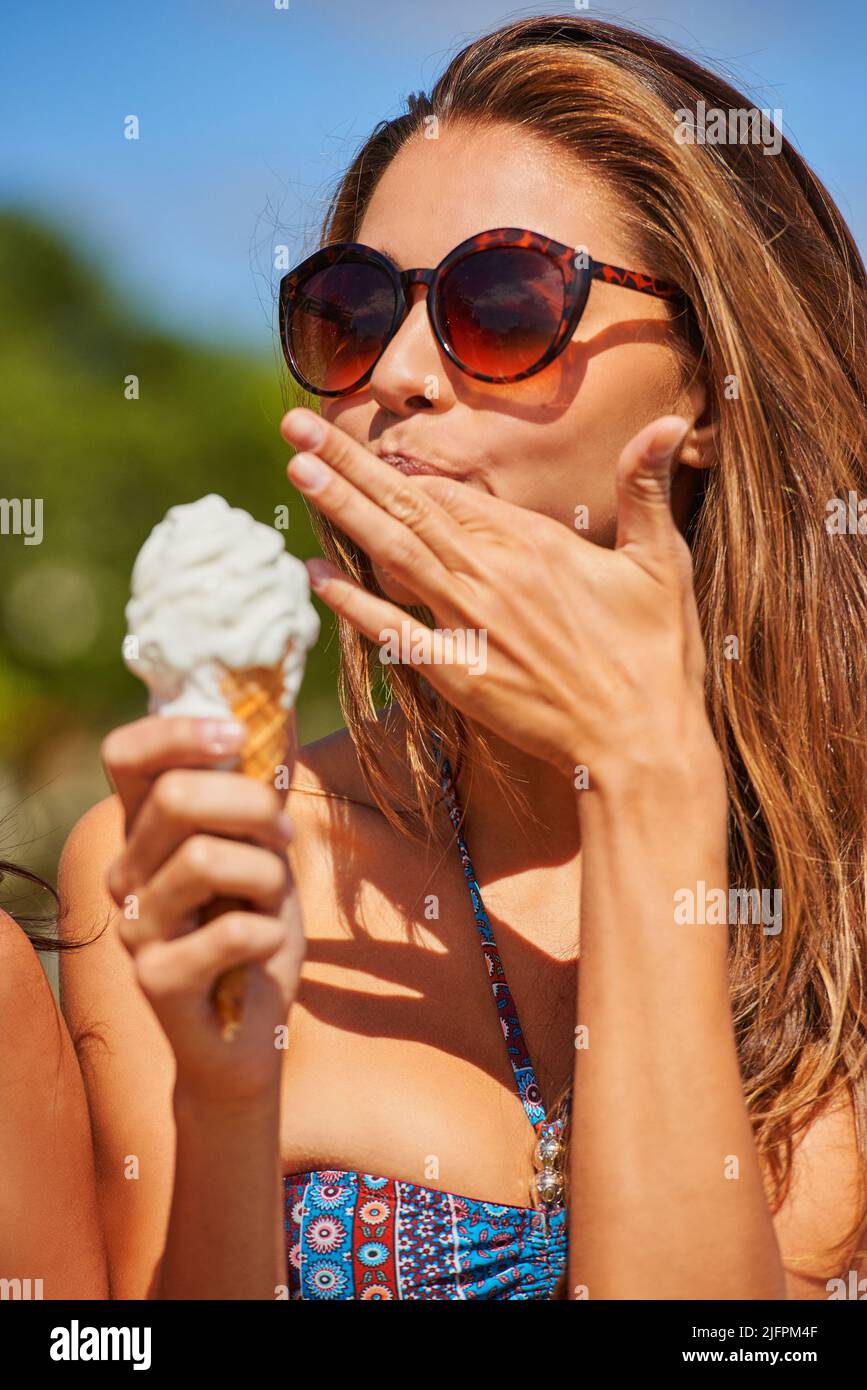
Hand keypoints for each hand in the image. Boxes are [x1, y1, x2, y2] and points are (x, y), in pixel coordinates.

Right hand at [102, 716, 304, 1103]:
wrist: (244, 1036)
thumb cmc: (253, 929)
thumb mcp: (261, 849)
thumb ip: (257, 789)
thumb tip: (276, 710)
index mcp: (143, 831)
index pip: (125, 755)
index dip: (177, 732)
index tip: (237, 735)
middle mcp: (124, 872)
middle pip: (176, 798)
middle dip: (252, 805)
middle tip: (282, 834)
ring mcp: (134, 928)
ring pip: (206, 859)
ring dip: (266, 872)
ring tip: (273, 895)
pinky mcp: (157, 980)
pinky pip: (232, 931)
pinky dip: (269, 931)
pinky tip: (266, 946)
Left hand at [282, 408, 718, 784]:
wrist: (641, 744)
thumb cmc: (658, 655)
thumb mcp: (663, 562)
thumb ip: (648, 488)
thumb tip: (671, 419)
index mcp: (535, 544)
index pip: (452, 493)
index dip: (402, 465)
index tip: (357, 438)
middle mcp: (491, 575)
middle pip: (407, 508)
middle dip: (348, 464)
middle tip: (297, 426)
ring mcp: (468, 625)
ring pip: (391, 554)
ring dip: (341, 511)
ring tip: (297, 471)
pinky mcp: (456, 675)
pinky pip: (393, 630)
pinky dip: (352, 602)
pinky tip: (315, 574)